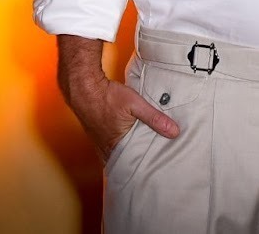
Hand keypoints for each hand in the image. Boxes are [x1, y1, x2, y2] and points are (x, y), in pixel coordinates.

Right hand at [64, 71, 179, 160]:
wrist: (83, 87)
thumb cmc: (108, 96)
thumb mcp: (136, 104)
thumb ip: (155, 118)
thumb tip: (175, 132)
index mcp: (115, 146)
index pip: (130, 166)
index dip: (141, 169)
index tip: (153, 172)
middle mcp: (104, 148)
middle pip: (123, 161)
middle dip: (135, 163)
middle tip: (150, 166)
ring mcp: (98, 141)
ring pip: (115, 154)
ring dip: (126, 154)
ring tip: (140, 155)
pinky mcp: (95, 133)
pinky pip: (108, 146)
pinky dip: (118, 146)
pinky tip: (126, 142)